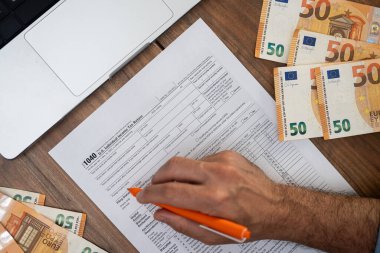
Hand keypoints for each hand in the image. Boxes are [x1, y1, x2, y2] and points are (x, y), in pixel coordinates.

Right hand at [136, 151, 285, 244]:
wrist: (277, 207)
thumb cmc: (248, 224)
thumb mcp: (214, 235)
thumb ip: (183, 224)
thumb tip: (161, 213)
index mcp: (213, 199)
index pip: (170, 192)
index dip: (152, 194)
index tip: (143, 196)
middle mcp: (218, 176)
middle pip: (173, 167)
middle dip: (158, 177)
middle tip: (156, 188)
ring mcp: (224, 162)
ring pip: (186, 162)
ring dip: (178, 175)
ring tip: (186, 189)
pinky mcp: (228, 154)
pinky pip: (202, 159)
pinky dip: (197, 171)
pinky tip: (206, 182)